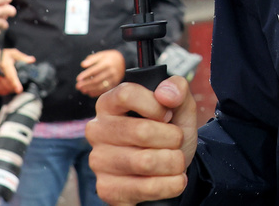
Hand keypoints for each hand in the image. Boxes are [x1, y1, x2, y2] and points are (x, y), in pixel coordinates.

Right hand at [0, 47, 36, 95]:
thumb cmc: (0, 55)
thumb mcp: (12, 53)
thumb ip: (22, 58)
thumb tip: (32, 60)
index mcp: (4, 65)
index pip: (10, 76)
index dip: (15, 84)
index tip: (19, 90)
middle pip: (7, 85)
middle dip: (15, 87)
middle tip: (20, 85)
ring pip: (3, 89)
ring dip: (10, 90)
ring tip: (14, 87)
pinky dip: (4, 91)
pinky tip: (8, 88)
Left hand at [77, 50, 127, 97]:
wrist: (124, 60)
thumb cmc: (109, 57)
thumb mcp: (102, 54)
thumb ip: (92, 59)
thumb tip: (82, 64)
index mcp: (107, 63)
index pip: (94, 70)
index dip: (86, 75)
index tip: (78, 78)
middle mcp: (111, 71)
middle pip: (97, 80)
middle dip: (86, 84)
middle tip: (77, 86)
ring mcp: (114, 78)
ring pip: (100, 86)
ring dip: (90, 89)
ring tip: (82, 90)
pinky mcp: (115, 83)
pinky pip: (105, 90)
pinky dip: (97, 92)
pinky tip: (90, 93)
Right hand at [87, 76, 197, 204]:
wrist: (172, 165)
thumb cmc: (170, 130)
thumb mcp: (180, 105)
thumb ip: (177, 88)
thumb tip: (165, 94)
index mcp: (109, 103)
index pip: (127, 94)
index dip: (155, 105)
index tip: (168, 115)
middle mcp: (97, 131)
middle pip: (141, 131)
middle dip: (173, 137)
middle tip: (177, 140)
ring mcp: (99, 161)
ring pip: (145, 162)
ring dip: (174, 161)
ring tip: (176, 160)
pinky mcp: (107, 189)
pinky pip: (145, 188)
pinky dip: (170, 184)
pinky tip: (173, 179)